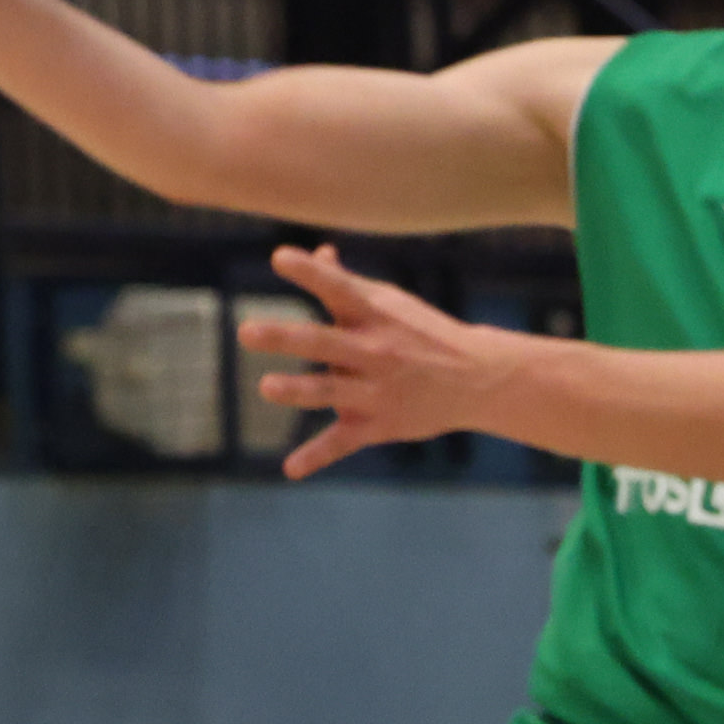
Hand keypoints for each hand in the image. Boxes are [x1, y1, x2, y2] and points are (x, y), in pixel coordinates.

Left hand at [243, 245, 518, 476]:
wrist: (476, 379)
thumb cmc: (423, 333)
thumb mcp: (390, 303)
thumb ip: (346, 284)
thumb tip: (317, 254)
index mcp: (374, 314)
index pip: (337, 289)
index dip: (309, 273)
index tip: (279, 259)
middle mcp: (373, 351)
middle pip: (322, 342)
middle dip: (284, 339)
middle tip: (247, 332)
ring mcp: (375, 391)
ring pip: (329, 391)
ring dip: (298, 390)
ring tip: (266, 388)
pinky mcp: (378, 424)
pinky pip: (343, 441)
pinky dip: (317, 457)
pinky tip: (291, 470)